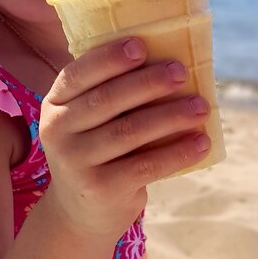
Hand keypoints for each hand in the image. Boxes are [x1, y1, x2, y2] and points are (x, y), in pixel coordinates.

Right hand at [38, 38, 210, 240]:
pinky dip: (177, 152)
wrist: (81, 212)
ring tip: (202, 106)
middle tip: (181, 72)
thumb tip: (169, 60)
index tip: (141, 46)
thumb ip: (111, 94)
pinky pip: (146, 165)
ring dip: (171, 116)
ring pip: (129, 132)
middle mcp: (57, 131)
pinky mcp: (101, 188)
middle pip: (106, 100)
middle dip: (148, 83)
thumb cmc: (98, 150)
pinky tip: (202, 142)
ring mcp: (76, 162)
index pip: (78, 74)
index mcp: (55, 104)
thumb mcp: (89, 121)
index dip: (108, 59)